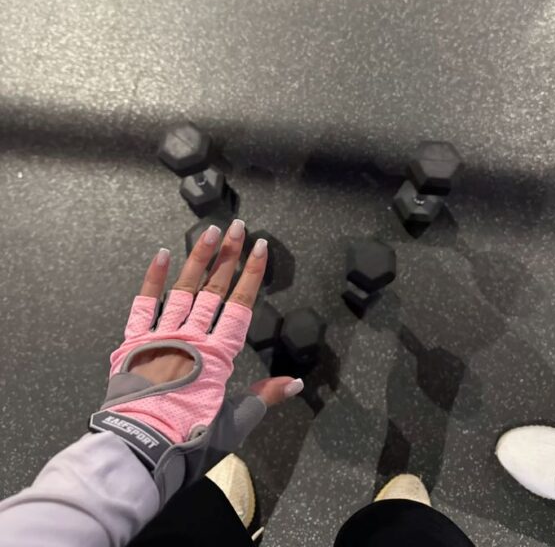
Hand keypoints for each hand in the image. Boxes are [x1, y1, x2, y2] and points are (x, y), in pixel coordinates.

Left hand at [89, 219, 302, 503]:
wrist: (140, 451)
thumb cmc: (189, 439)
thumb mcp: (235, 423)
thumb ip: (265, 397)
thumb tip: (297, 382)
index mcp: (219, 355)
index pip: (240, 305)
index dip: (252, 274)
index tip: (260, 247)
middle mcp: (193, 337)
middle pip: (215, 289)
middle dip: (229, 256)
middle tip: (237, 227)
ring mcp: (162, 336)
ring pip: (184, 289)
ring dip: (198, 259)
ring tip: (209, 231)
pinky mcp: (135, 342)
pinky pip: (143, 305)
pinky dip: (152, 279)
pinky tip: (161, 254)